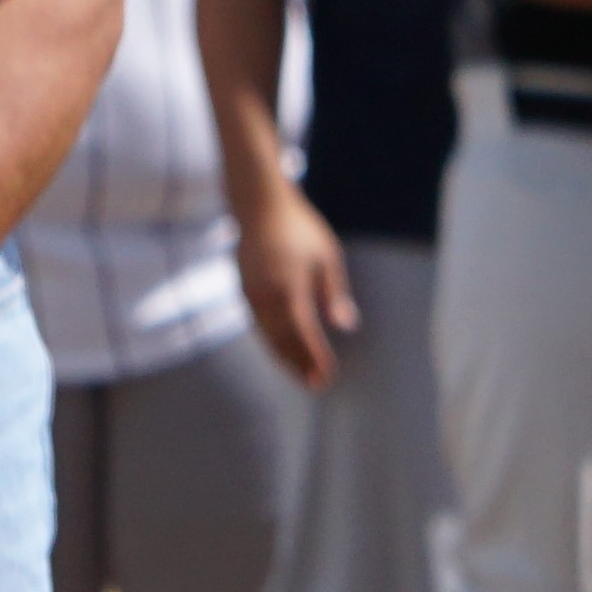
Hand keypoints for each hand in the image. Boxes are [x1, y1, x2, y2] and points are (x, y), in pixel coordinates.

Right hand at [236, 172, 360, 386]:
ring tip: (301, 375)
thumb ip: (334, 293)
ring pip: (268, 336)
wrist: (259, 206)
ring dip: (284, 357)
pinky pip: (259, 325)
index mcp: (290, 288)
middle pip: (283, 341)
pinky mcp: (244, 291)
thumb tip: (347, 325)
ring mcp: (251, 294)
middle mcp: (267, 296)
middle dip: (299, 365)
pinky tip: (283, 350)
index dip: (315, 357)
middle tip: (315, 385)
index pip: (304, 333)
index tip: (327, 376)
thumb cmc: (300, 229)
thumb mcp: (327, 257)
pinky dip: (272, 341)